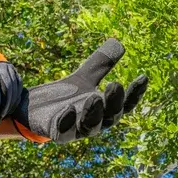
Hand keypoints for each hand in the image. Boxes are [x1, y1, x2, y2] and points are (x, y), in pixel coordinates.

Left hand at [12, 39, 147, 143]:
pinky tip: (68, 109)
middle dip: (113, 102)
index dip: (135, 93)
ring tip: (93, 97)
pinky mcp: (57, 133)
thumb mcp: (84, 78)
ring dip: (93, 112)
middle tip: (115, 84)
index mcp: (104, 110)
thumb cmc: (65, 96)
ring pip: (90, 126)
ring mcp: (76, 130)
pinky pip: (64, 132)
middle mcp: (94, 122)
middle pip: (110, 116)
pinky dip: (67, 121)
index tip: (143, 77)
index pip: (125, 104)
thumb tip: (119, 43)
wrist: (35, 110)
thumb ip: (100, 64)